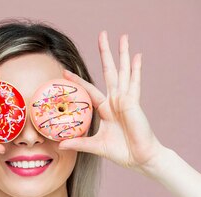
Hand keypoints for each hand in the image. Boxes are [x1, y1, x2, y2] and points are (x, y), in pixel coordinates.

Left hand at [58, 31, 167, 173]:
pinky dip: (136, 69)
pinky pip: (134, 83)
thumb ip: (79, 143)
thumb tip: (60, 145)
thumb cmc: (121, 152)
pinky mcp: (133, 103)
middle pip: (109, 72)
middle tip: (102, 34)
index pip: (89, 90)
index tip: (65, 72)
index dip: (78, 81)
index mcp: (106, 109)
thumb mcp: (96, 146)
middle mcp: (116, 101)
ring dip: (122, 54)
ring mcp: (126, 100)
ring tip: (122, 37)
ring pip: (122, 72)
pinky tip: (137, 55)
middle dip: (105, 54)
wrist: (140, 158)